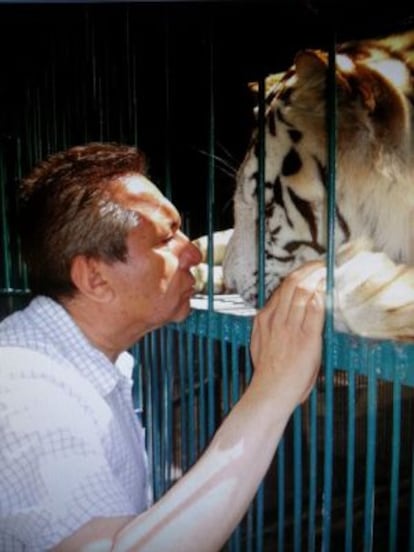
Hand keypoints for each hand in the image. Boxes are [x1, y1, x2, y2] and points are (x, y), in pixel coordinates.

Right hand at [250, 261, 324, 407]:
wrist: (270, 390)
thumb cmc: (268, 371)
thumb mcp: (260, 342)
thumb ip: (268, 326)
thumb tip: (278, 315)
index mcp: (264, 319)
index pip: (281, 290)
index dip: (296, 277)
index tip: (306, 271)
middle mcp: (276, 319)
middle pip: (292, 284)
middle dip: (307, 269)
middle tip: (318, 264)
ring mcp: (291, 327)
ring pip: (303, 292)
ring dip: (316, 278)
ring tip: (324, 270)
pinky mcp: (307, 338)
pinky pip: (316, 310)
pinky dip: (322, 297)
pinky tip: (327, 290)